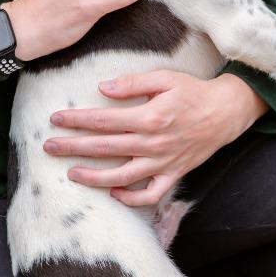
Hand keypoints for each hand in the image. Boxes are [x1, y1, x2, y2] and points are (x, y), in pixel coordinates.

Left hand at [43, 71, 268, 206]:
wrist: (226, 112)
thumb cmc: (193, 92)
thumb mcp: (164, 78)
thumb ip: (132, 83)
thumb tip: (103, 88)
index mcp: (149, 117)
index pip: (103, 121)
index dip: (77, 121)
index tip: (55, 119)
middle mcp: (153, 144)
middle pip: (104, 149)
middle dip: (73, 148)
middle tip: (49, 147)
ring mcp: (163, 163)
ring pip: (121, 177)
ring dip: (93, 177)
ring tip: (71, 173)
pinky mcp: (173, 175)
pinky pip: (150, 195)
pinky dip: (130, 198)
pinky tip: (113, 193)